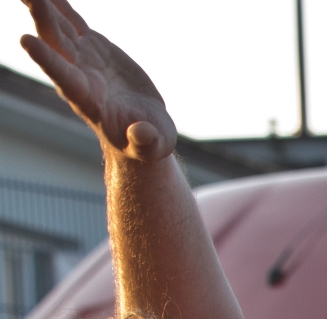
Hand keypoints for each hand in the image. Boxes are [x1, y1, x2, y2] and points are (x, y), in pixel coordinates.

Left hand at [21, 0, 175, 161]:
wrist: (141, 130)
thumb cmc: (145, 144)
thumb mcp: (150, 147)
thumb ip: (145, 142)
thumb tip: (142, 134)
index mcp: (88, 99)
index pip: (64, 77)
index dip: (47, 59)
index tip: (26, 40)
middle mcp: (79, 75)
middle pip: (56, 44)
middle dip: (42, 21)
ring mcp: (83, 59)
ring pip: (59, 28)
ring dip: (43, 7)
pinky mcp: (93, 48)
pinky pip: (72, 22)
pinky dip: (59, 6)